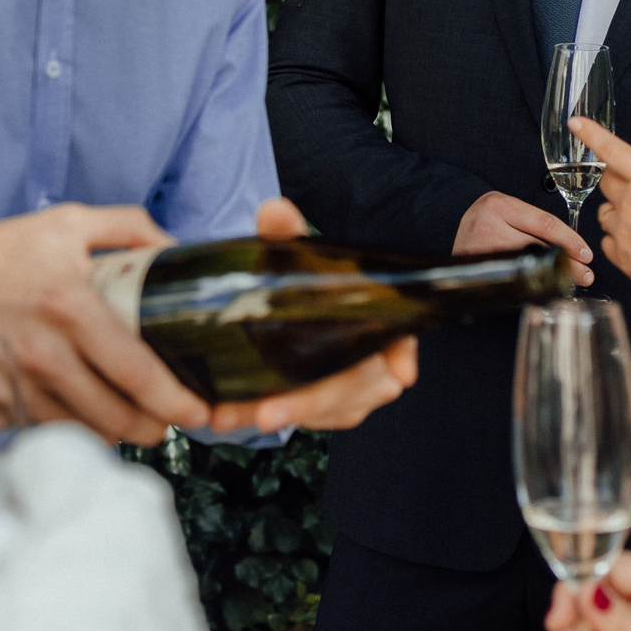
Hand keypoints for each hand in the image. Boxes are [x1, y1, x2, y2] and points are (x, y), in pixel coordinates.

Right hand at [0, 204, 209, 444]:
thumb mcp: (64, 222)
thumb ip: (128, 228)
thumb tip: (177, 249)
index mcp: (69, 308)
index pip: (136, 372)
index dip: (175, 400)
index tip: (199, 411)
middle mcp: (44, 356)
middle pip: (116, 417)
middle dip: (153, 426)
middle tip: (169, 420)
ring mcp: (17, 389)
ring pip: (84, 431)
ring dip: (114, 430)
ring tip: (131, 417)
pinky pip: (46, 429)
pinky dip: (69, 425)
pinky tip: (79, 407)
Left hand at [205, 194, 420, 431]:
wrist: (274, 299)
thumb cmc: (298, 275)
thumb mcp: (291, 251)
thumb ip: (285, 234)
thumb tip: (274, 211)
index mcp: (380, 316)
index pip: (400, 338)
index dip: (402, 357)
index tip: (399, 373)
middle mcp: (371, 357)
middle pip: (356, 387)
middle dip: (311, 402)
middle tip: (266, 414)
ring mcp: (349, 387)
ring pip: (329, 410)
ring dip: (284, 415)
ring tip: (235, 416)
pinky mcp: (321, 405)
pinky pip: (303, 419)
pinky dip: (266, 416)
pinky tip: (229, 415)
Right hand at [455, 189, 593, 285]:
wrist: (450, 225)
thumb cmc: (487, 219)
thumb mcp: (508, 211)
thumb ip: (534, 225)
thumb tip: (572, 250)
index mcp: (500, 205)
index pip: (544, 224)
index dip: (569, 241)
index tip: (585, 254)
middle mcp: (487, 223)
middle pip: (536, 247)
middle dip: (565, 263)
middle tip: (584, 275)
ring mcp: (478, 248)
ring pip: (525, 264)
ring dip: (550, 275)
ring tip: (568, 282)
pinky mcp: (476, 267)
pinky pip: (510, 276)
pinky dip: (529, 282)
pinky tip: (542, 287)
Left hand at [568, 117, 630, 305]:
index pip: (612, 149)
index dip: (591, 133)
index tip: (576, 122)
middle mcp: (629, 202)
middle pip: (607, 182)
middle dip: (618, 180)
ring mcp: (621, 230)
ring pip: (605, 213)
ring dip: (618, 211)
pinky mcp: (620, 256)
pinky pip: (608, 241)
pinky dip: (618, 239)